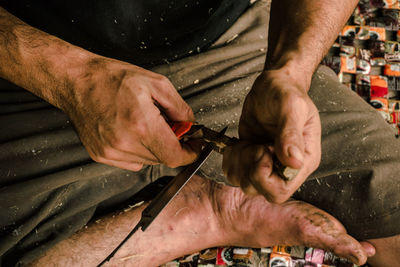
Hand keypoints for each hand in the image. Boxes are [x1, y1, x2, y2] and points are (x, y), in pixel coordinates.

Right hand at [63, 57, 198, 170]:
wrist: (76, 81)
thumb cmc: (111, 78)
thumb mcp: (156, 84)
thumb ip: (180, 108)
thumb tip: (191, 125)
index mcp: (141, 125)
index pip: (174, 156)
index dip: (190, 154)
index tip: (195, 146)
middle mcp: (124, 144)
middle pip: (162, 159)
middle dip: (172, 145)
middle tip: (170, 126)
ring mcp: (110, 152)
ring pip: (147, 162)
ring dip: (155, 147)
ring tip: (145, 124)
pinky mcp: (101, 155)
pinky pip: (131, 162)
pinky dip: (138, 150)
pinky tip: (131, 131)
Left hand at [223, 68, 320, 202]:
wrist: (273, 85)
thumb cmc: (286, 92)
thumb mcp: (291, 106)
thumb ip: (291, 133)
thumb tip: (295, 162)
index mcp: (304, 160)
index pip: (281, 190)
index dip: (264, 176)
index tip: (262, 149)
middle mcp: (286, 168)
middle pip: (262, 192)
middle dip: (249, 170)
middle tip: (252, 146)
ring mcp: (267, 165)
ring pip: (246, 185)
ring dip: (238, 164)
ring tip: (245, 143)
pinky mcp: (251, 160)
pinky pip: (234, 174)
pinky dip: (230, 161)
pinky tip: (238, 144)